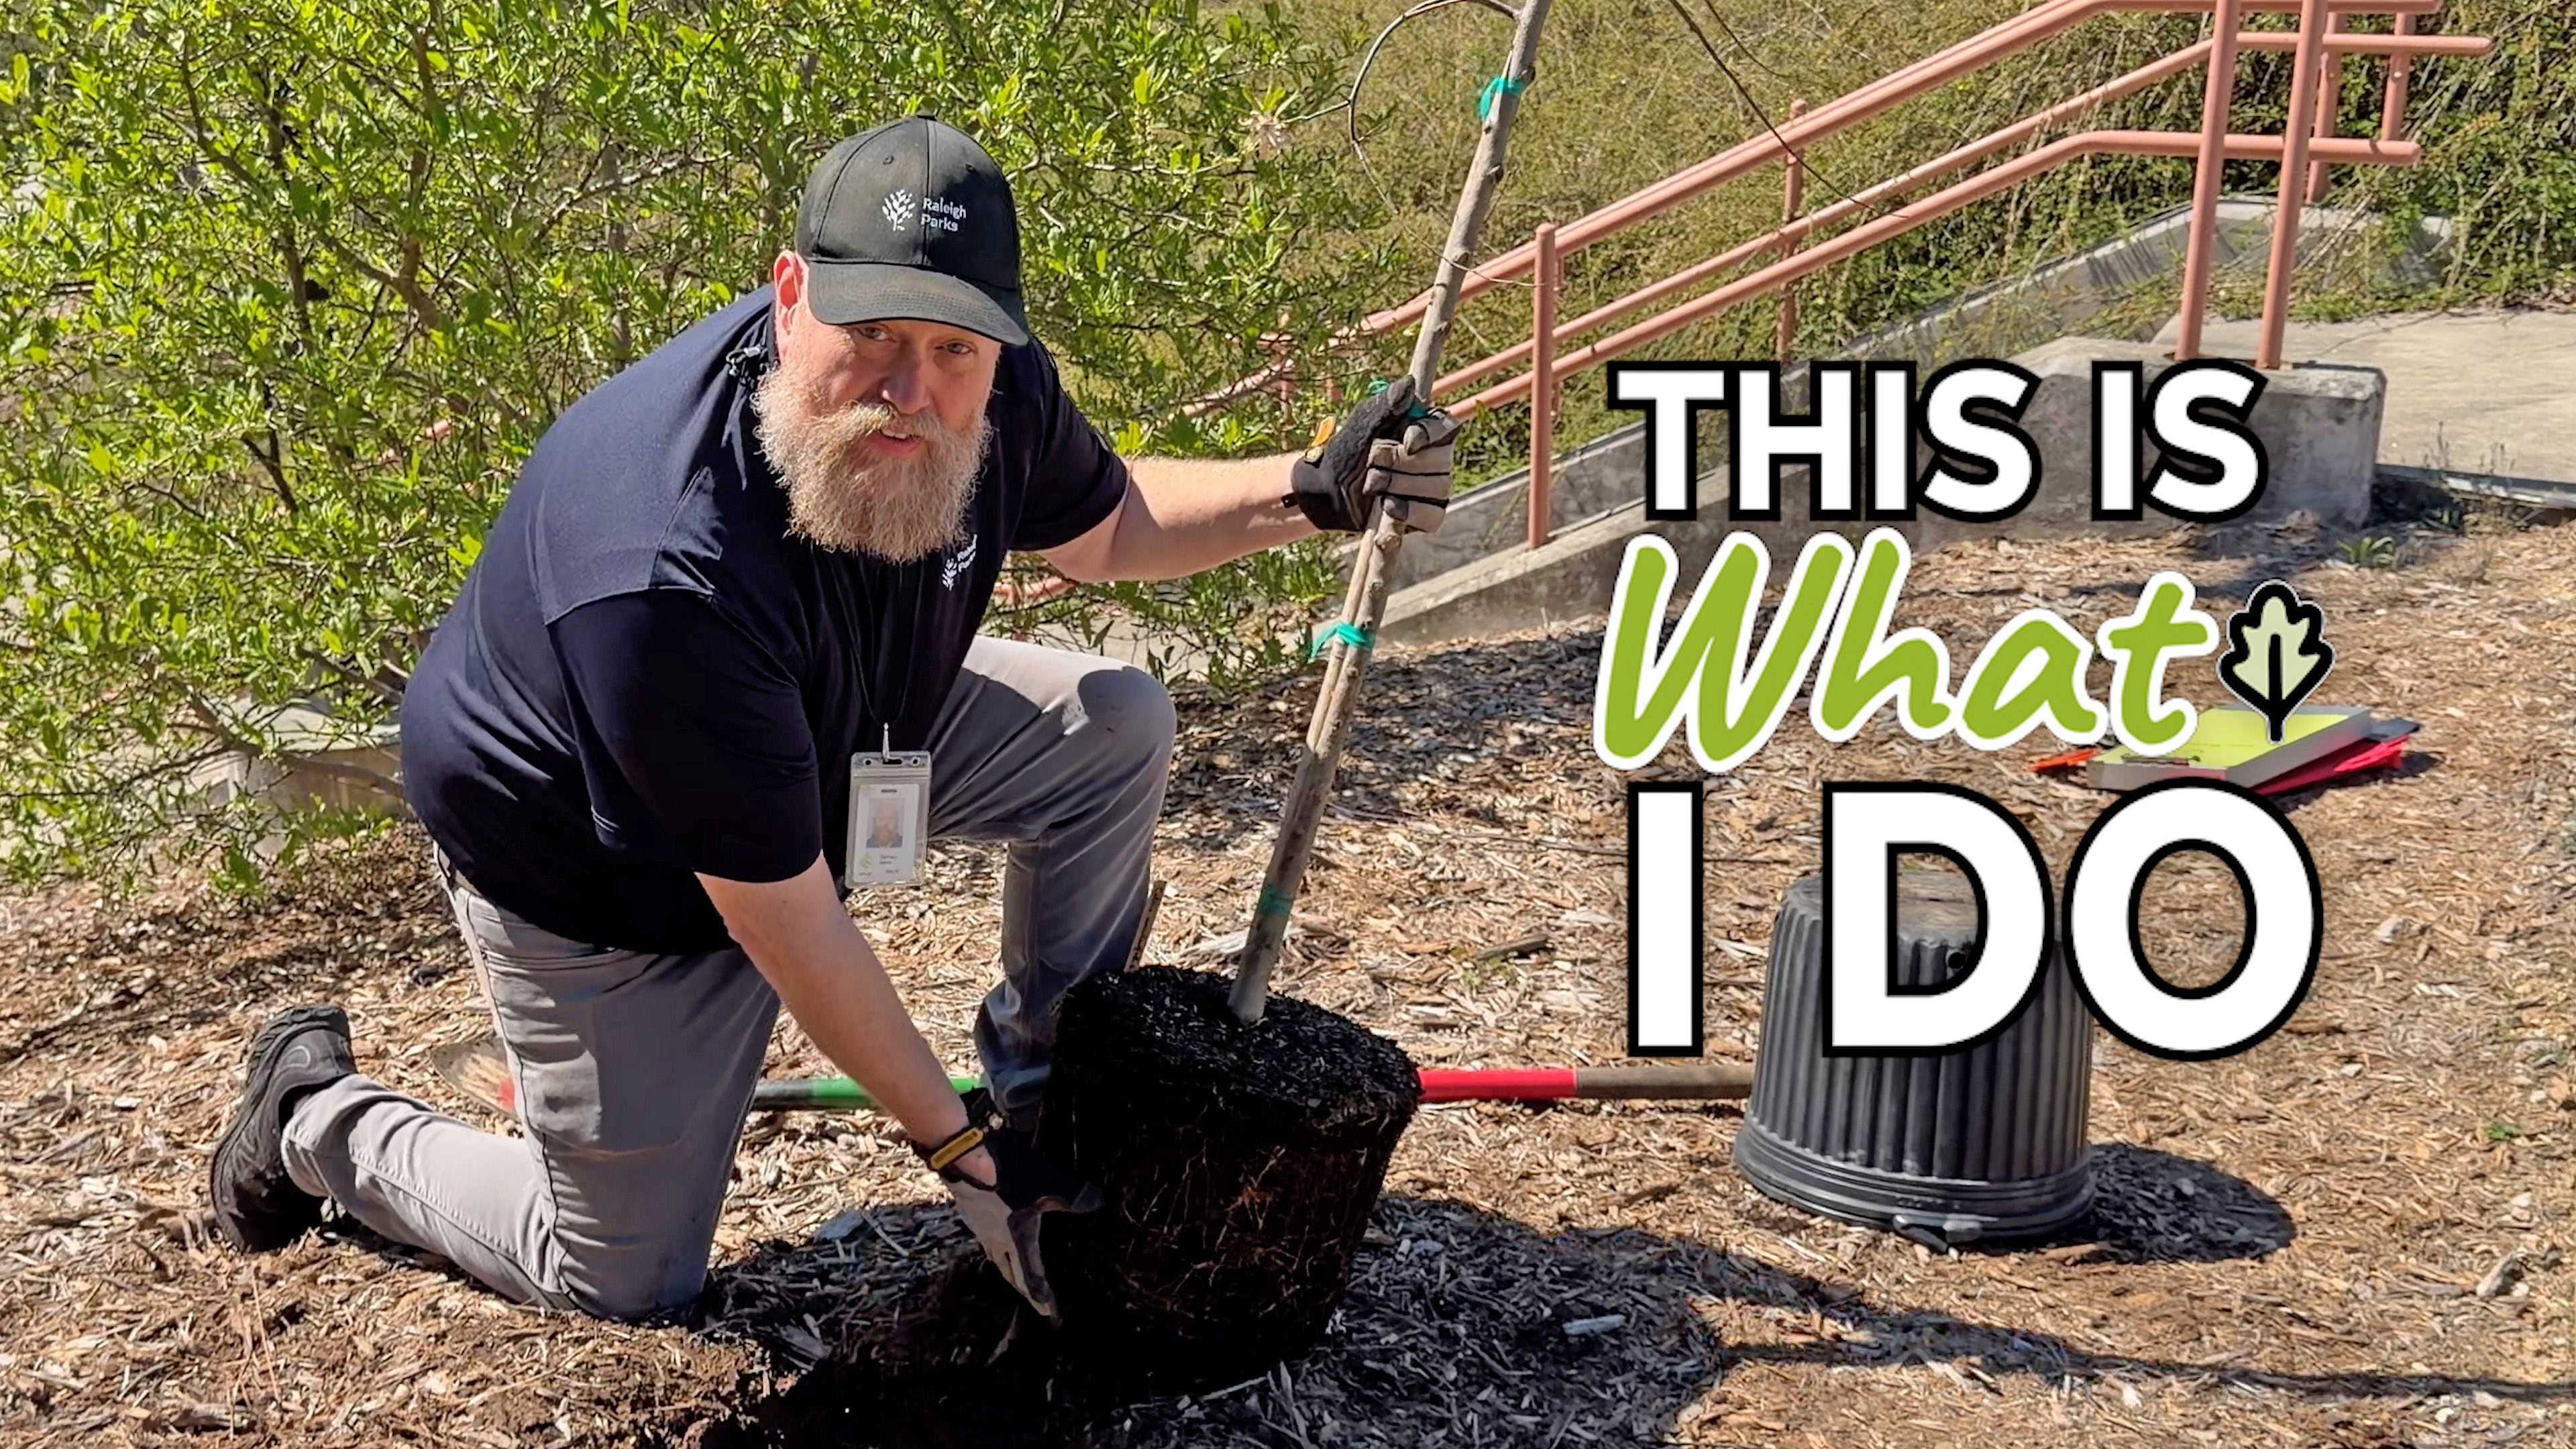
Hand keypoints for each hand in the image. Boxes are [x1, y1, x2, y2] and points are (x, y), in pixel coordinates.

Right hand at [912, 1089, 1101, 1320]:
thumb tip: (1099, 1202)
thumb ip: (1074, 1195)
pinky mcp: (971, 1213)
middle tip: (1037, 1301)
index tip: (1051, 1316)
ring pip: (996, 1258)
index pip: (1032, 1278)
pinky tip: (999, 1237)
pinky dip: (996, 1247)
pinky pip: (986, 1240)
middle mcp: (997, 1241)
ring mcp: (980, 1228)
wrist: (961, 1155)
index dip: (1042, 1298)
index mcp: (1017, 1240)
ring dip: (1009, 1270)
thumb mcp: (1047, 1182)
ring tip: (1017, 1274)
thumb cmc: (1004, 1173)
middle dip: (1025, 1290)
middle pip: (1012, 1274)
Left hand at [1288, 376, 1461, 531]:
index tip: (1406, 441)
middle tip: (1372, 464)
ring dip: (1397, 486)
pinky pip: (1433, 516)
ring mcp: (1433, 489)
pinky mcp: (1426, 516)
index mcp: (1424, 430)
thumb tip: (1409, 383)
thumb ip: (1385, 404)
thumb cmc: (1345, 452)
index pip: (1448, 426)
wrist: (1327, 492)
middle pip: (1441, 460)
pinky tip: (1387, 508)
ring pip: (1438, 488)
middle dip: (1400, 464)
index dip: (1430, 435)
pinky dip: (1409, 513)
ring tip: (1372, 485)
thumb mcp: (1361, 424)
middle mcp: (1436, 458)